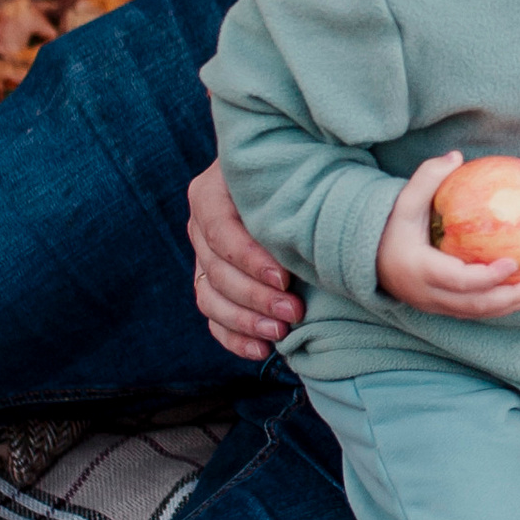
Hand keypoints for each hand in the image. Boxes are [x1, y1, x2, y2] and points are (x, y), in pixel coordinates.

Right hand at [190, 160, 302, 362]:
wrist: (290, 181)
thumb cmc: (298, 170)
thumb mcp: (292, 169)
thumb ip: (294, 186)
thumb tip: (320, 214)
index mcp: (210, 193)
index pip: (221, 231)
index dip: (249, 259)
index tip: (285, 279)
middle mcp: (200, 226)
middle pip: (217, 270)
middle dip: (255, 296)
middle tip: (294, 310)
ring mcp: (203, 258)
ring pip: (210, 298)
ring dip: (245, 321)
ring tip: (281, 332)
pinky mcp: (212, 285)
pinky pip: (213, 318)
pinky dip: (235, 338)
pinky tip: (262, 350)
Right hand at [378, 150, 519, 319]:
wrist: (368, 259)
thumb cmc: (390, 228)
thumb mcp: (403, 202)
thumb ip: (426, 178)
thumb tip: (456, 156)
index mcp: (420, 270)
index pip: (459, 281)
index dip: (488, 276)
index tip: (513, 261)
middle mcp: (428, 294)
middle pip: (474, 304)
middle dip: (508, 298)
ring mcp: (435, 306)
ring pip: (476, 312)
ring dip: (508, 305)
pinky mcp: (441, 308)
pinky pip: (472, 311)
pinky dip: (497, 305)